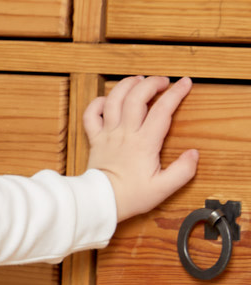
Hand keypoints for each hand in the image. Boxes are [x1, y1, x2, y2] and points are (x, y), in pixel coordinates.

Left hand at [83, 76, 198, 222]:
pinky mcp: (95, 140)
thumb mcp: (162, 189)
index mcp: (144, 143)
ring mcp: (108, 134)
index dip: (176, 93)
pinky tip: (108, 100)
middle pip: (137, 96)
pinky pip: (90, 115)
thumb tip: (193, 154)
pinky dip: (98, 103)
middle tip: (162, 81)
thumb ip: (182, 171)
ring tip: (138, 81)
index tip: (185, 84)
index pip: (163, 110)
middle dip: (152, 83)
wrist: (100, 203)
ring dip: (127, 85)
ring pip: (114, 99)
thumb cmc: (129, 197)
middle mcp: (125, 133)